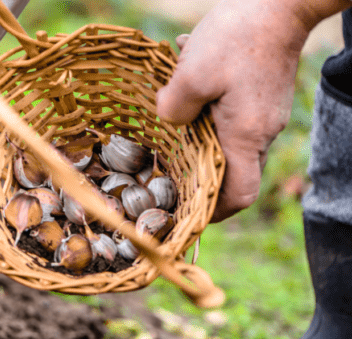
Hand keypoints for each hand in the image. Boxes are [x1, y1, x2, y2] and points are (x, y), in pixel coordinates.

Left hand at [156, 0, 344, 221]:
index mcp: (245, 136)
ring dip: (196, 130)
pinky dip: (206, 104)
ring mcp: (264, 113)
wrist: (280, 1)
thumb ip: (172, 108)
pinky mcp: (260, 94)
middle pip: (230, 170)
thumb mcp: (191, 75)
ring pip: (225, 138)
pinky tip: (185, 75)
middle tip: (163, 168)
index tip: (187, 211)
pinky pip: (230, 112)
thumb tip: (167, 122)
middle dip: (197, 172)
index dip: (214, 211)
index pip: (239, 195)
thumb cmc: (238, 37)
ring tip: (171, 109)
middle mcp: (261, 131)